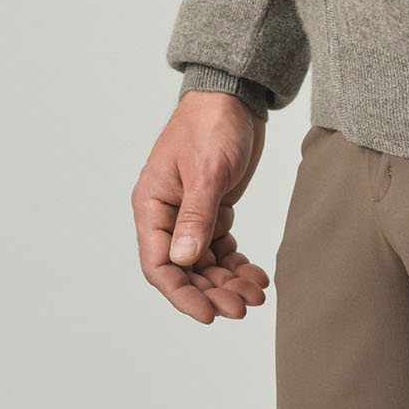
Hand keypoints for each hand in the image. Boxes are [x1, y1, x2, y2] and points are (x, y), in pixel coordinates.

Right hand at [132, 90, 270, 323]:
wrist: (235, 95)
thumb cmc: (212, 123)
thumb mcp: (206, 170)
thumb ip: (195, 216)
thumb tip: (183, 262)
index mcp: (152, 205)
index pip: (158, 264)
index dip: (181, 294)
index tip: (208, 313)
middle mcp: (167, 215)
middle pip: (185, 270)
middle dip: (213, 291)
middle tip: (242, 307)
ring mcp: (190, 214)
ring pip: (205, 263)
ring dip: (228, 281)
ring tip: (256, 294)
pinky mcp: (213, 209)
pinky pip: (221, 247)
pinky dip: (237, 262)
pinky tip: (255, 274)